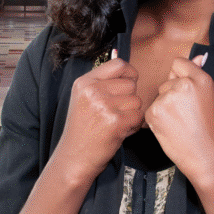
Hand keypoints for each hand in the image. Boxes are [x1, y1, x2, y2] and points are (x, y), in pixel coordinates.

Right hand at [54, 52, 142, 183]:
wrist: (74, 157)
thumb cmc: (82, 130)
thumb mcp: (84, 98)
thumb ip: (102, 79)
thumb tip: (120, 55)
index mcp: (85, 82)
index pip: (118, 65)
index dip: (129, 74)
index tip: (128, 84)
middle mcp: (93, 91)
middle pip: (131, 84)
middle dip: (130, 99)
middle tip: (116, 112)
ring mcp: (103, 106)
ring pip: (137, 101)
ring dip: (132, 114)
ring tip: (116, 123)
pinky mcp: (115, 122)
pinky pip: (139, 116)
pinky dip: (134, 126)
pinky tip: (120, 131)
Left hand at [146, 54, 213, 187]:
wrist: (207, 156)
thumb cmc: (210, 130)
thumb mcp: (210, 97)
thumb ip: (198, 76)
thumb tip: (198, 56)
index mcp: (202, 79)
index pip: (178, 63)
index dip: (179, 77)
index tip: (186, 93)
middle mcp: (185, 84)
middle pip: (166, 81)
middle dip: (172, 95)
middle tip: (187, 115)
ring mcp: (168, 98)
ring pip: (158, 96)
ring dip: (164, 108)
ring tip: (180, 123)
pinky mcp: (155, 112)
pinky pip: (150, 109)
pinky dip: (157, 119)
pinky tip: (171, 129)